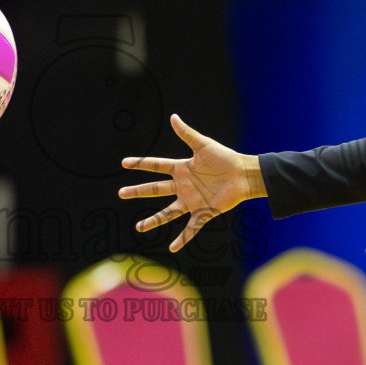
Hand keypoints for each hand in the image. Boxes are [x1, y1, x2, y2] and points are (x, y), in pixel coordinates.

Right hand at [119, 114, 259, 251]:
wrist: (244, 174)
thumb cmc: (225, 158)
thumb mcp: (204, 145)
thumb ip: (187, 134)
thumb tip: (173, 117)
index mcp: (182, 169)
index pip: (156, 165)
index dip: (141, 163)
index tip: (124, 162)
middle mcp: (183, 186)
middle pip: (155, 190)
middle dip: (138, 191)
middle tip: (121, 193)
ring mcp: (191, 201)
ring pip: (168, 213)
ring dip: (153, 220)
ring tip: (138, 227)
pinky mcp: (203, 212)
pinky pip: (191, 228)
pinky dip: (182, 239)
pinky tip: (172, 248)